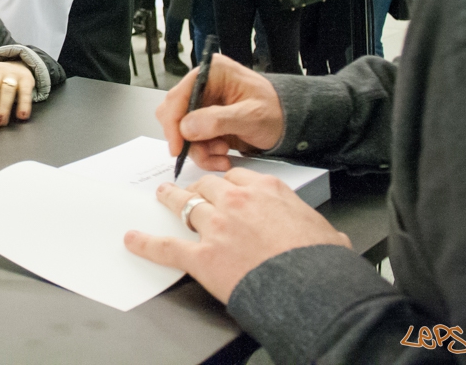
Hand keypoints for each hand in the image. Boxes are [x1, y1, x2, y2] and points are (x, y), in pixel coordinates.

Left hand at [125, 171, 351, 303]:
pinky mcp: (202, 256)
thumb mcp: (327, 234)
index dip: (229, 184)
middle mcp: (237, 202)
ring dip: (171, 201)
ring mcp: (216, 227)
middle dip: (198, 188)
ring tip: (162, 197)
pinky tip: (134, 240)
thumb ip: (318, 230)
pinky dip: (146, 244)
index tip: (226, 187)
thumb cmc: (322, 263)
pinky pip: (167, 246)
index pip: (239, 178)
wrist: (311, 288)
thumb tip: (332, 239)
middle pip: (208, 186)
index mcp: (267, 191)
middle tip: (189, 189)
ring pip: (185, 205)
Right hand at [156, 54, 283, 170]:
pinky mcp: (205, 121)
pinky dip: (204, 153)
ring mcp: (202, 104)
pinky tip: (223, 155)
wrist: (288, 124)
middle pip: (174, 114)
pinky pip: (192, 140)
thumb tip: (186, 127)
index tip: (177, 146)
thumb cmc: (276, 112)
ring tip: (223, 153)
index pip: (179, 95)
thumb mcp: (251, 116)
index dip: (173, 121)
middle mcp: (202, 85)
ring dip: (199, 149)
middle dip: (188, 138)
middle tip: (205, 152)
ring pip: (181, 131)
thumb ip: (218, 120)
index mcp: (211, 72)